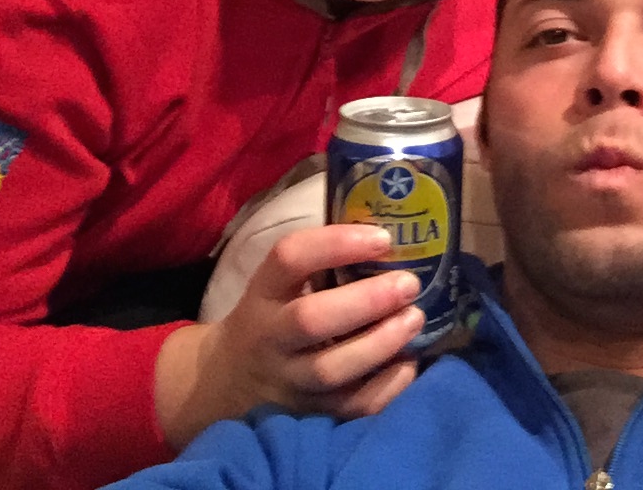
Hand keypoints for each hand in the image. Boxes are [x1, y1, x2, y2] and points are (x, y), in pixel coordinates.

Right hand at [155, 224, 421, 447]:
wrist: (227, 382)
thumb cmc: (273, 317)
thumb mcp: (279, 286)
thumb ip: (321, 262)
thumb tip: (394, 228)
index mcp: (263, 294)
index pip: (289, 259)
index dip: (336, 244)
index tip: (382, 237)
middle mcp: (271, 339)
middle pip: (311, 320)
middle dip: (367, 299)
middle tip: (409, 284)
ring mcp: (288, 381)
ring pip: (331, 369)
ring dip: (381, 342)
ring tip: (415, 318)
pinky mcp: (310, 415)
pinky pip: (352, 406)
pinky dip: (387, 386)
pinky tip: (409, 362)